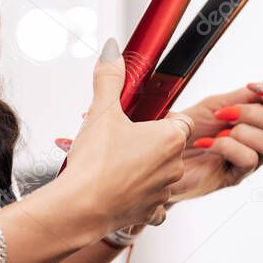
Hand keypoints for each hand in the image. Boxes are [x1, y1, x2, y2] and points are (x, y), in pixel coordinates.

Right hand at [61, 38, 191, 231]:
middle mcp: (175, 165)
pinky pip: (152, 202)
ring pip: (160, 174)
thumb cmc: (95, 162)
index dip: (161, 120)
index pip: (180, 122)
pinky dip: (139, 197)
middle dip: (148, 144)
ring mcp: (165, 191)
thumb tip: (113, 51)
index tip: (142, 121)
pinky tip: (121, 190)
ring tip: (113, 166)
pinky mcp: (152, 211)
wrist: (82, 207)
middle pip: (169, 147)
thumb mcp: (101, 111)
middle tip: (119, 142)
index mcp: (171, 139)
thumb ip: (110, 78)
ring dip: (143, 169)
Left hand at [170, 72, 262, 201]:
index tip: (260, 90)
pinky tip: (209, 145)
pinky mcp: (237, 176)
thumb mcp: (219, 102)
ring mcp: (254, 160)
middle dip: (259, 113)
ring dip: (243, 131)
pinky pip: (249, 160)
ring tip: (219, 131)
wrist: (160, 151)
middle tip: (228, 112)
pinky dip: (226, 146)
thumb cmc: (188, 129)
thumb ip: (252, 94)